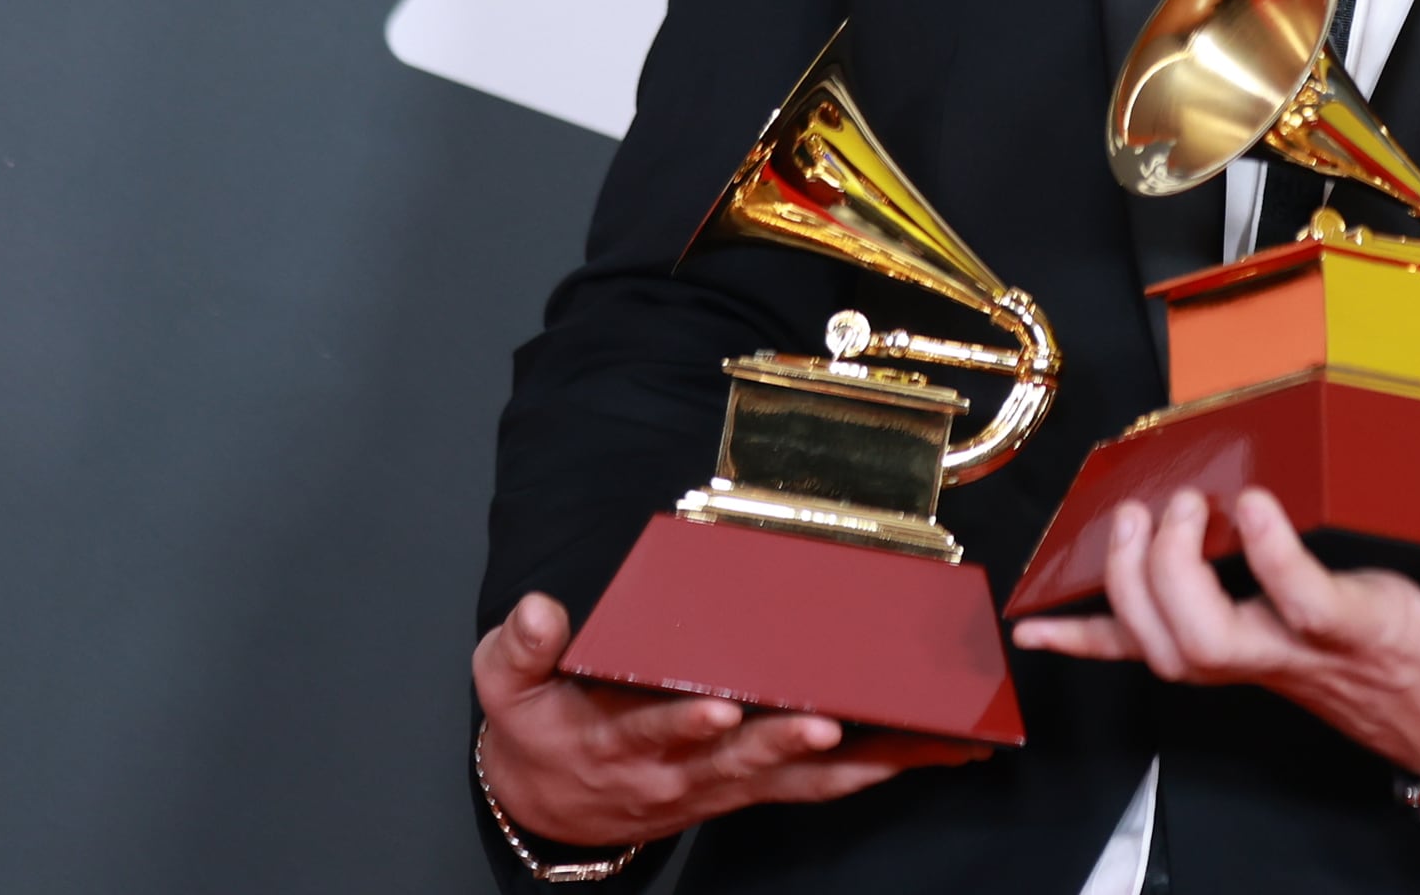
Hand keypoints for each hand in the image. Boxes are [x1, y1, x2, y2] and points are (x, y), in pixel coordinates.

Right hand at [472, 592, 989, 847]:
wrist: (548, 807)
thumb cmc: (539, 730)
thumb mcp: (507, 689)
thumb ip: (520, 649)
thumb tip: (537, 611)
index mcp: (619, 740)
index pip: (654, 731)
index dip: (686, 722)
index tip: (718, 707)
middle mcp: (676, 770)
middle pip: (736, 758)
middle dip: (781, 742)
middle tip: (822, 724)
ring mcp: (716, 785)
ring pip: (788, 778)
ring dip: (846, 762)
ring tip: (903, 746)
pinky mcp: (744, 790)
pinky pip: (810, 788)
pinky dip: (861, 773)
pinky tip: (912, 756)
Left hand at [1010, 486, 1419, 776]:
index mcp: (1375, 634)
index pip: (1310, 607)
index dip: (1273, 561)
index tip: (1256, 501)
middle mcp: (1306, 656)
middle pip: (1211, 641)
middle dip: (1172, 573)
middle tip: (1179, 505)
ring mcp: (1271, 666)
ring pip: (1175, 654)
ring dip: (1132, 590)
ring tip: (1129, 522)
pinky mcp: (1253, 664)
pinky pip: (1161, 658)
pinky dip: (1098, 637)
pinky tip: (1048, 622)